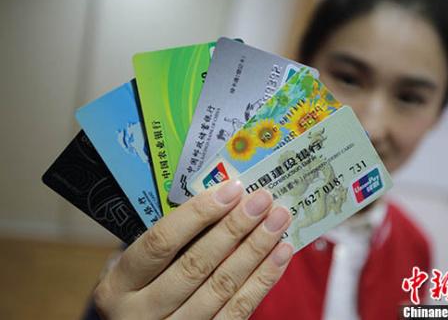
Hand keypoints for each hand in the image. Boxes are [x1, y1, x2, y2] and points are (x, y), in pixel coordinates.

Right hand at [94, 180, 292, 319]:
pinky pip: (239, 311)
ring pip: (222, 288)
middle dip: (234, 228)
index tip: (230, 189)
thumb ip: (163, 240)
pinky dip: (263, 280)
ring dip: (255, 250)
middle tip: (262, 199)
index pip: (160, 243)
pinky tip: (280, 254)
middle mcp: (141, 313)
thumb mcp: (133, 266)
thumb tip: (217, 200)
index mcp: (118, 286)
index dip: (197, 214)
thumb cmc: (139, 288)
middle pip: (196, 265)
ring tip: (278, 220)